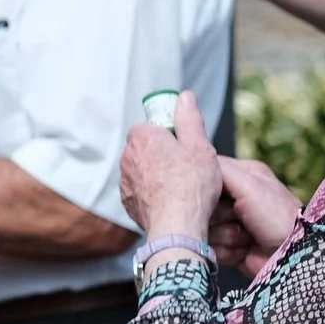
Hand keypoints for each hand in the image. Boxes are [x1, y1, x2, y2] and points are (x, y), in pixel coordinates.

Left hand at [117, 90, 221, 242]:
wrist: (176, 226)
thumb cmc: (192, 186)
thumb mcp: (200, 148)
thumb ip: (190, 120)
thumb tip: (184, 97)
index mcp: (143, 138)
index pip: (148, 125)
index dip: (166, 133)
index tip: (183, 143)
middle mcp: (127, 157)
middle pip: (144, 147)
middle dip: (162, 152)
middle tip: (186, 165)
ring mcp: (124, 180)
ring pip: (141, 169)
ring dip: (156, 173)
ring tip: (180, 185)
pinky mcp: (126, 201)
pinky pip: (140, 189)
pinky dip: (152, 192)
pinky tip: (170, 200)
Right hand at [211, 155, 303, 276]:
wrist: (295, 256)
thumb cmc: (277, 217)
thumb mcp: (250, 184)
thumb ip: (219, 168)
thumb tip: (191, 157)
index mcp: (242, 175)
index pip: (204, 174)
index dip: (203, 187)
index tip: (211, 196)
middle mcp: (234, 197)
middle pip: (199, 205)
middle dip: (216, 216)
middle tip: (238, 218)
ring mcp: (229, 223)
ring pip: (202, 227)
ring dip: (224, 235)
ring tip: (246, 237)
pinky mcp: (226, 246)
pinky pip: (208, 247)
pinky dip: (226, 251)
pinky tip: (244, 250)